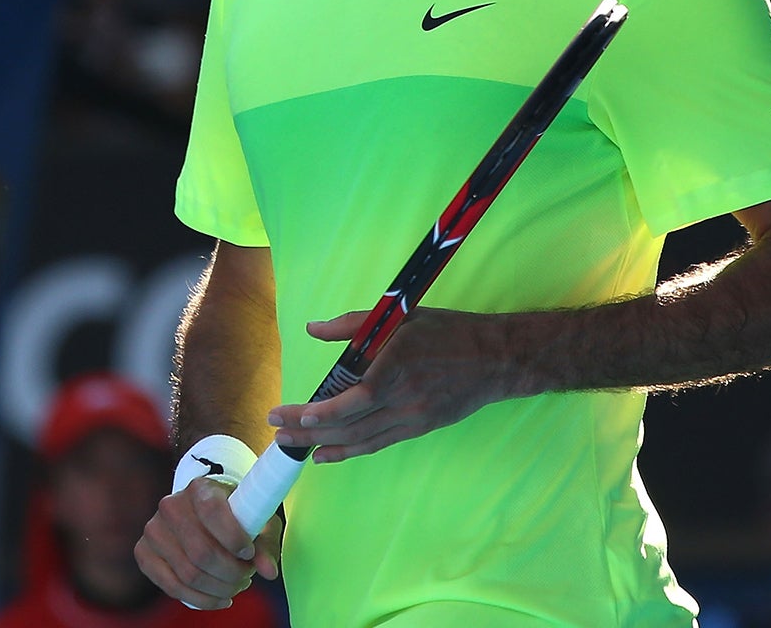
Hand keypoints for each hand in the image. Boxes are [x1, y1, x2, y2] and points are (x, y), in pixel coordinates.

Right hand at [135, 475, 282, 609]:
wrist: (204, 513)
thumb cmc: (236, 515)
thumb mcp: (258, 522)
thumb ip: (265, 545)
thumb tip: (268, 571)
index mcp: (200, 488)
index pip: (212, 511)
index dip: (234, 538)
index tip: (249, 553)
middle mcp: (171, 505)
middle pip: (201, 553)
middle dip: (231, 573)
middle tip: (246, 575)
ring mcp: (153, 529)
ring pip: (188, 574)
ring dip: (219, 588)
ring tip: (235, 584)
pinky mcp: (143, 552)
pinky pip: (171, 587)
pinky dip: (200, 600)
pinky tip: (219, 597)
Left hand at [267, 308, 523, 463]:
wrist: (494, 359)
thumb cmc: (446, 331)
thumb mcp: (400, 316)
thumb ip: (353, 324)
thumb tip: (313, 329)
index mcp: (398, 366)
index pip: (356, 398)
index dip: (325, 412)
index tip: (296, 413)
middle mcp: (405, 399)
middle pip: (351, 423)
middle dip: (309, 430)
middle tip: (275, 429)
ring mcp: (413, 418)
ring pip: (362, 439)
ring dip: (323, 444)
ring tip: (291, 445)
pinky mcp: (419, 428)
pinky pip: (378, 443)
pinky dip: (350, 451)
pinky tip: (326, 455)